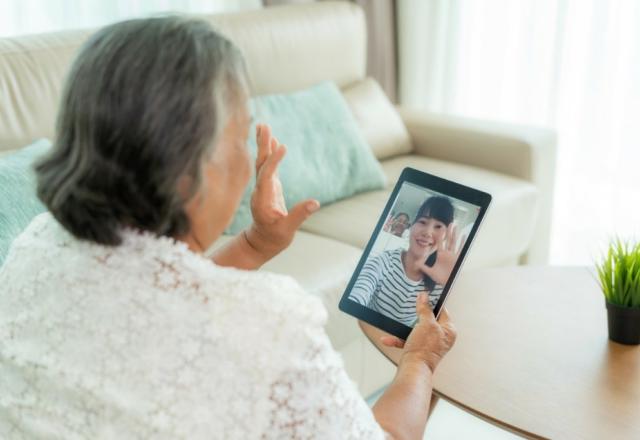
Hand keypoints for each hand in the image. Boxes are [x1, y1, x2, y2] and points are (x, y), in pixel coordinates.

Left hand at [246, 124, 319, 258]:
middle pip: (260, 164)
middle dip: (262, 145)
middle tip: (264, 126)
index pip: (266, 176)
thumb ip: (299, 215)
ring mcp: (263, 187)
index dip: (273, 161)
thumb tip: (315, 203)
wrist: (262, 242)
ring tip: (263, 125)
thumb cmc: (273, 238)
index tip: (282, 147)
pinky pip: (268, 166)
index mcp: (262, 199)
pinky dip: (270, 153)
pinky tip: (272, 141)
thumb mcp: (287, 230)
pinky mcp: (269, 186)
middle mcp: (260, 190)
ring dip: (263, 144)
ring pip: (262, 162)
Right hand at [380, 293, 456, 371]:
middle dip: (415, 316)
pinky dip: (398, 339)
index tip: (423, 297)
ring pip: (416, 330)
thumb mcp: (426, 324)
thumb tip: (424, 296)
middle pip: (427, 319)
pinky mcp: (418, 349)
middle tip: (410, 310)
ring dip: (403, 328)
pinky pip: (408, 340)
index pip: (442, 311)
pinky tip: (388, 339)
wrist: (413, 369)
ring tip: (397, 325)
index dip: (432, 303)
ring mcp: (429, 344)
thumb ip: (425, 309)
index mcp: (448, 331)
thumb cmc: (424, 350)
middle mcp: (440, 337)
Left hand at [416, 224, 465, 285]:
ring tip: (456, 226)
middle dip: (448, 232)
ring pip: (454, 242)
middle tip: (449, 223)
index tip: (439, 228)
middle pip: (448, 240)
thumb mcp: (430, 272)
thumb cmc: (440, 278)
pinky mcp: (458, 259)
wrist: (449, 284)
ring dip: (455, 235)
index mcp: (440, 255)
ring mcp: (453, 255)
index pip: (439, 243)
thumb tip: (415, 262)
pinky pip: (461, 249)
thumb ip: (423, 266)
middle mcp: (447, 254)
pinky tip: (464, 236)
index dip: (439, 236)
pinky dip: (463, 243)